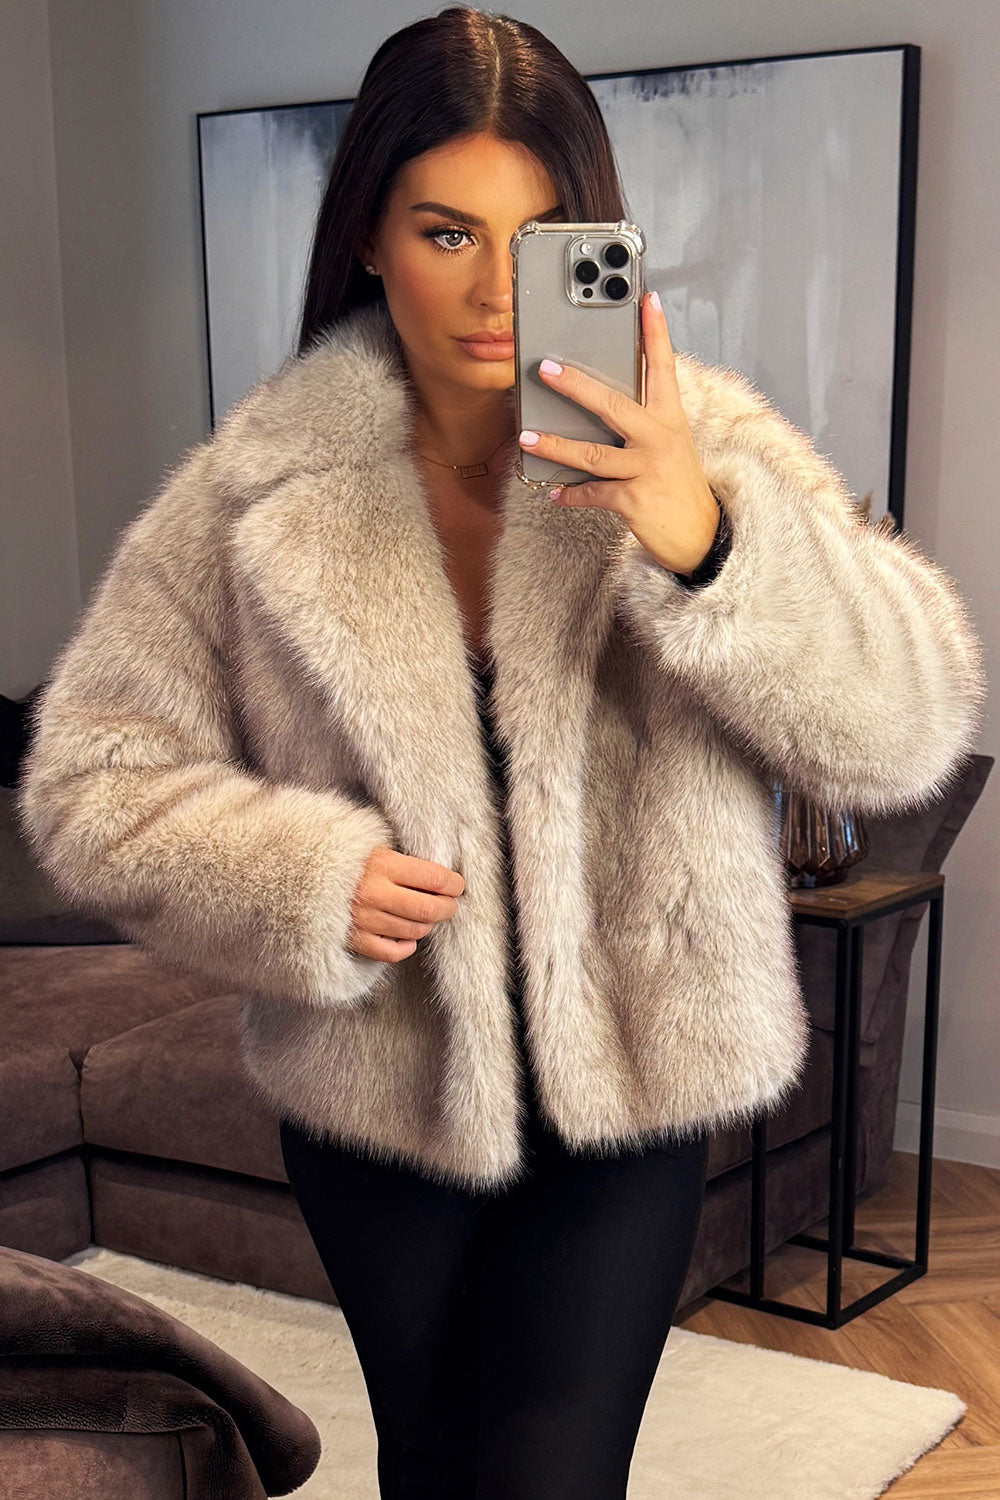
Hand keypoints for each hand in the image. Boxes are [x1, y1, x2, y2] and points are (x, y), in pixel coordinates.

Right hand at [345, 846, 464, 962]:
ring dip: (426, 925)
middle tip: (450, 905)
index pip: (435, 879)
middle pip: (428, 909)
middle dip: (447, 908)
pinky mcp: (353, 940)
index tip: (457, 885)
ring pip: (413, 931)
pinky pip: (391, 953)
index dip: (454, 884)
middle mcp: (374, 893)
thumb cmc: (343, 856)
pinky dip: (405, 947)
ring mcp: (363, 919)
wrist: (296, 873)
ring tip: (424, 915)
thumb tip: (441, 876)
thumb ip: (404, 859)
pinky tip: (407, 937)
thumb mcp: (373, 844)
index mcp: (382, 864)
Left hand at [518, 290, 720, 575]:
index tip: (647, 300)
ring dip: (554, 447)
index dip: (655, 332)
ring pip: (591, 453)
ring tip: (526, 437)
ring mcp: (645, 469)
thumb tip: (597, 399)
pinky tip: (554, 492)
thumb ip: (642, 417)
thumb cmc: (676, 481)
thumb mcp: (669, 441)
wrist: (700, 533)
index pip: (663, 366)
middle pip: (612, 405)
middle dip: (576, 385)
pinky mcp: (632, 499)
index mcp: (669, 417)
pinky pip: (592, 493)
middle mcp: (658, 438)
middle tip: (546, 368)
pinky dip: (570, 494)